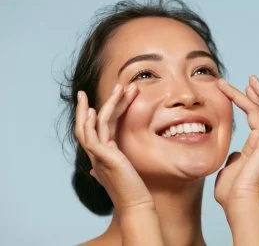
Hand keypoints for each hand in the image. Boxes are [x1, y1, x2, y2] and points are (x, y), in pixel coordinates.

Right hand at [75, 83, 153, 211]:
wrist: (136, 204)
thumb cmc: (130, 189)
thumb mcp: (118, 173)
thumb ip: (109, 165)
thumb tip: (95, 169)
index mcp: (101, 154)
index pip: (96, 129)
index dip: (97, 113)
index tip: (101, 99)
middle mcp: (96, 154)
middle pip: (89, 124)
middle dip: (91, 105)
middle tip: (97, 88)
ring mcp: (97, 156)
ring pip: (92, 126)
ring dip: (104, 105)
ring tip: (118, 87)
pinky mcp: (103, 159)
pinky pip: (92, 137)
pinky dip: (92, 123)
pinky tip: (95, 111)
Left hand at [214, 75, 258, 211]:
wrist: (237, 202)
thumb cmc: (231, 189)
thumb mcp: (229, 166)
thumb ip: (233, 157)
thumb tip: (233, 153)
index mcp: (252, 145)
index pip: (251, 117)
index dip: (244, 101)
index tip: (233, 89)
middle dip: (254, 94)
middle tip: (249, 79)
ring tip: (253, 80)